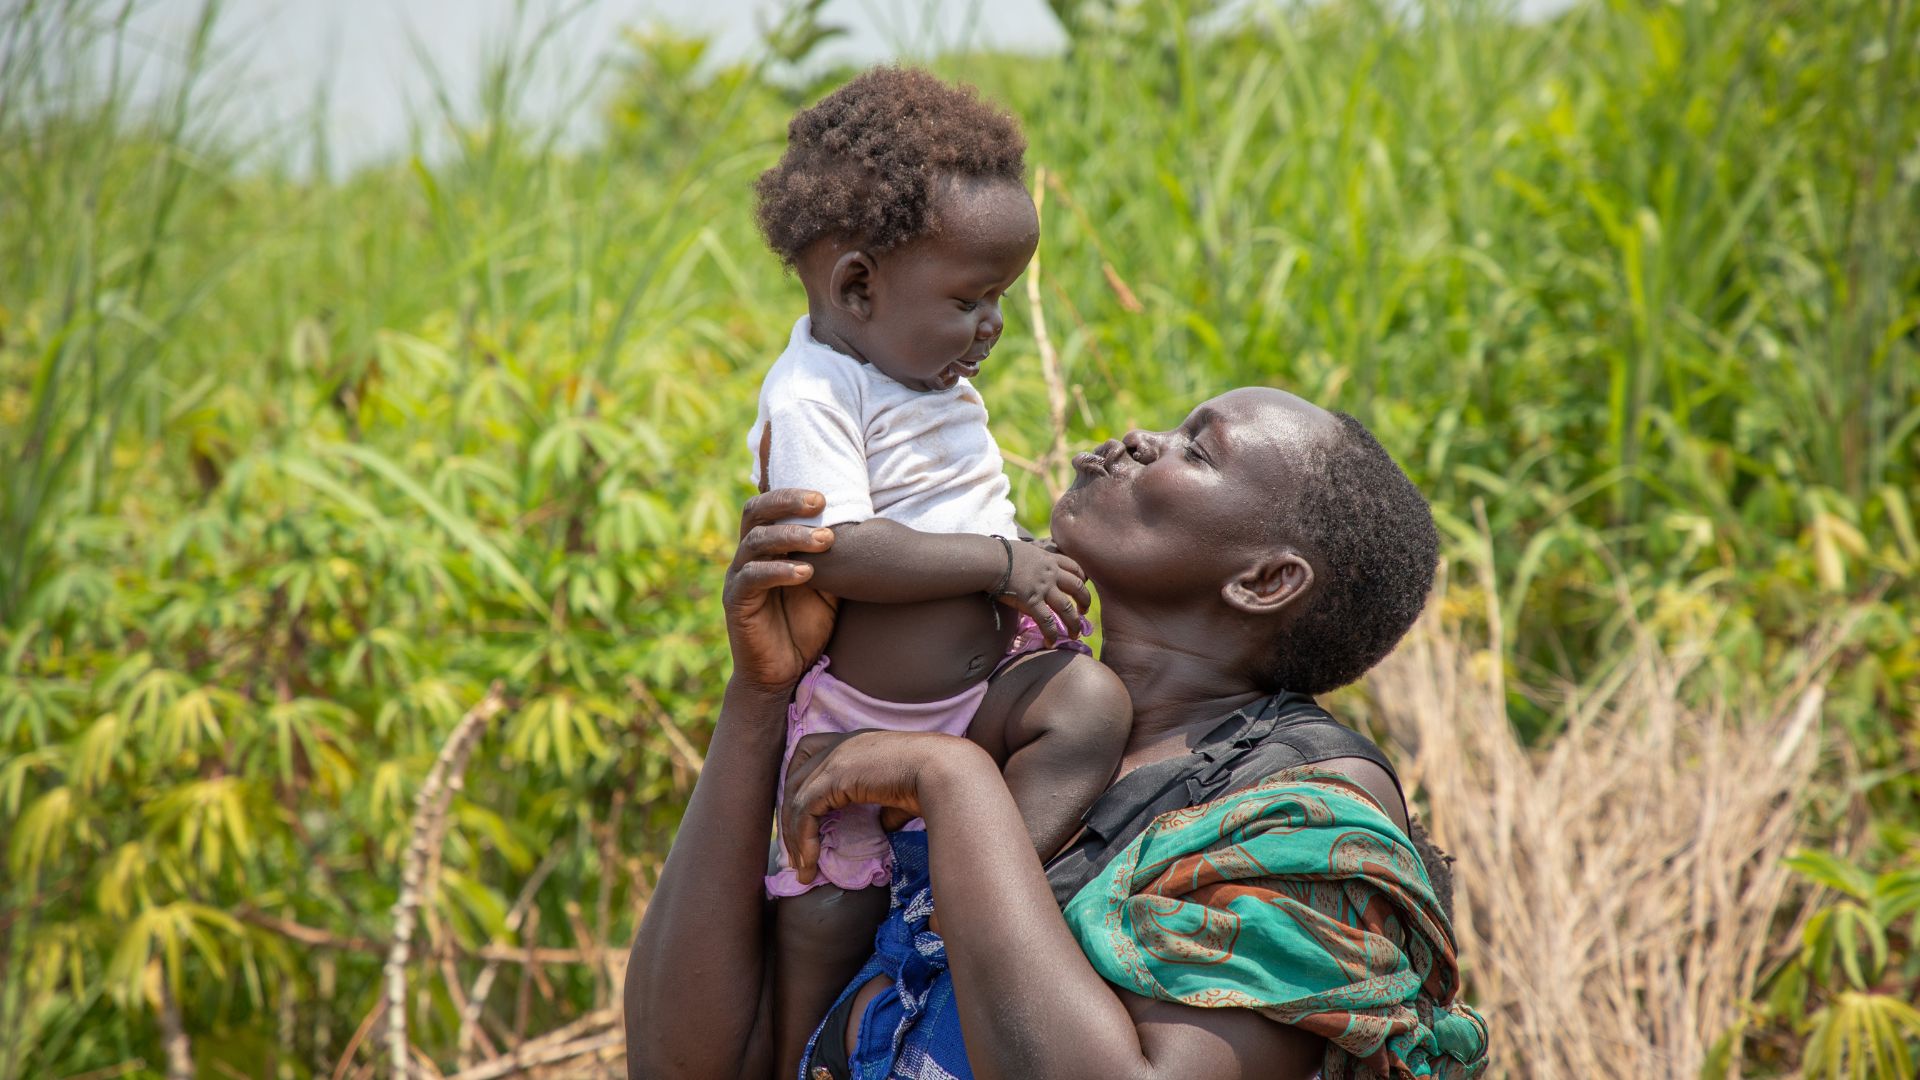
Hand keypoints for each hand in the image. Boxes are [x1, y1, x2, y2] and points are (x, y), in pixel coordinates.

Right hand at [725, 489, 840, 694]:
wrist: (782, 673)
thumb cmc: (805, 626)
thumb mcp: (826, 587)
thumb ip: (833, 560)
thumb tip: (865, 532)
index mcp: (766, 548)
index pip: (769, 507)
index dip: (791, 494)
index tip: (825, 495)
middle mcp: (747, 556)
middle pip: (755, 512)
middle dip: (786, 503)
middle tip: (820, 503)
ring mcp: (738, 578)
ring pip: (755, 542)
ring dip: (790, 537)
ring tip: (824, 541)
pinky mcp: (736, 603)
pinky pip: (752, 578)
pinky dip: (779, 572)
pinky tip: (806, 574)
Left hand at [780, 730, 986, 883]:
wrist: (946, 772)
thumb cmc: (935, 781)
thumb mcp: (903, 794)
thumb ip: (887, 806)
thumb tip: (883, 825)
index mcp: (856, 743)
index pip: (810, 755)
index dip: (800, 787)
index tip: (803, 823)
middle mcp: (841, 744)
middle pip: (794, 776)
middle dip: (789, 816)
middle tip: (795, 851)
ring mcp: (836, 757)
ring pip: (794, 796)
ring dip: (793, 835)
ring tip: (801, 867)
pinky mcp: (834, 776)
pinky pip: (805, 810)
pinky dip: (802, 838)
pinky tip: (810, 861)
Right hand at [997, 540, 1091, 643]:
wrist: (989, 560)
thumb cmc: (998, 553)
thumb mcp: (1022, 550)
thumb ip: (1030, 558)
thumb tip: (1024, 563)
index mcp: (1048, 559)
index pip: (1074, 567)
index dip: (1082, 577)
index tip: (1084, 585)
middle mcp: (1050, 573)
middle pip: (1078, 587)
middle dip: (1085, 600)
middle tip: (1084, 611)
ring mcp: (1043, 588)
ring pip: (1067, 608)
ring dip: (1074, 623)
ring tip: (1075, 635)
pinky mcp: (1032, 602)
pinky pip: (1047, 622)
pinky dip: (1051, 634)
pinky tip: (1051, 644)